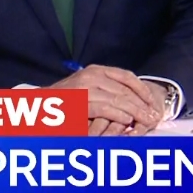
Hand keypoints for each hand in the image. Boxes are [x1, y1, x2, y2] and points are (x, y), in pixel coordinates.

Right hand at [46, 65, 162, 133]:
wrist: (37, 105)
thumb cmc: (64, 102)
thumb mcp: (87, 89)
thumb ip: (105, 91)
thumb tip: (132, 102)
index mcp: (95, 70)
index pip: (126, 76)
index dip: (142, 89)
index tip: (153, 101)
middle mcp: (91, 76)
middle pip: (125, 89)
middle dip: (143, 103)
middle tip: (156, 116)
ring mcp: (85, 88)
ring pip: (119, 99)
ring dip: (136, 111)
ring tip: (147, 121)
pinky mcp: (79, 102)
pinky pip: (105, 108)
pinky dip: (119, 115)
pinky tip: (128, 121)